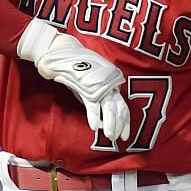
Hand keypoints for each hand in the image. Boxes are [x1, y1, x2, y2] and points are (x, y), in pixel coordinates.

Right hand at [16, 20, 131, 142]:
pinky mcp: (87, 86)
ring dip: (110, 124)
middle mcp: (109, 85)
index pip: (123, 106)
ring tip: (109, 136)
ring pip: (110, 108)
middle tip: (119, 138)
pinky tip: (95, 127)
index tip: (124, 134)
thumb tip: (100, 117)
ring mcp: (98, 85)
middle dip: (120, 125)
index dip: (125, 121)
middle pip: (120, 108)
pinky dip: (94, 116)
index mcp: (112, 84)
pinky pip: (93, 104)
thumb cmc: (78, 69)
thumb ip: (96, 98)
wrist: (65, 52)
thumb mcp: (91, 85)